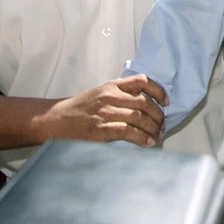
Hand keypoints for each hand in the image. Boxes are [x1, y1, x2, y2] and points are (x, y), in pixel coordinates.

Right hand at [38, 75, 168, 146]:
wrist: (57, 118)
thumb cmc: (82, 108)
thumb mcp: (101, 93)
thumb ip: (121, 94)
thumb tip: (147, 105)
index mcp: (112, 86)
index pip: (141, 81)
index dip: (158, 90)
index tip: (166, 101)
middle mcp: (110, 96)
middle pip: (144, 102)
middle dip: (158, 115)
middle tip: (162, 124)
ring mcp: (105, 112)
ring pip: (139, 118)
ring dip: (153, 128)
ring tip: (158, 135)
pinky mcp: (101, 129)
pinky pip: (128, 132)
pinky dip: (141, 138)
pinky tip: (147, 142)